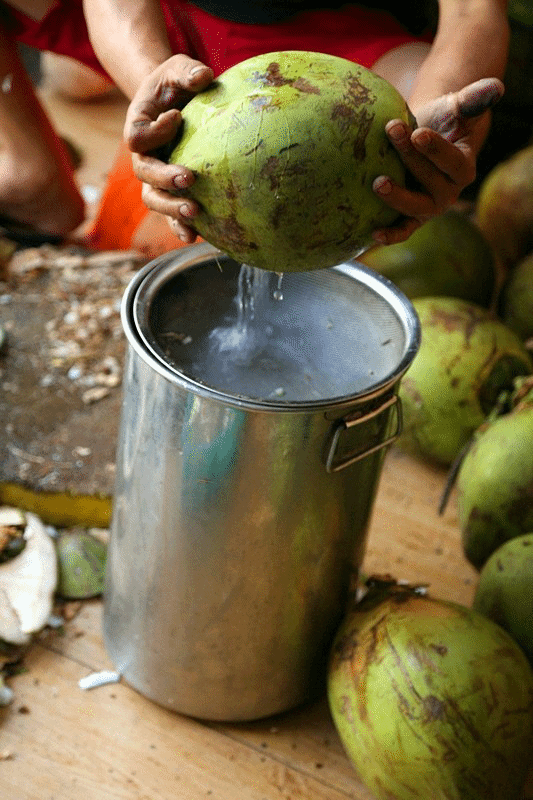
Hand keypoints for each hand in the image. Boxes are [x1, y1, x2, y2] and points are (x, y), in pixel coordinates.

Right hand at [123, 54, 213, 242]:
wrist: (171, 104)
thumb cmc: (174, 85)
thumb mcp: (178, 70)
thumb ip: (187, 71)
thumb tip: (204, 76)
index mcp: (137, 127)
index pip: (137, 137)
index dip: (154, 132)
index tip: (177, 117)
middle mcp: (141, 157)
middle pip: (144, 174)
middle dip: (165, 179)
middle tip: (189, 179)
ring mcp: (154, 178)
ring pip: (154, 199)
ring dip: (172, 209)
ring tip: (195, 212)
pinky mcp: (170, 192)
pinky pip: (170, 215)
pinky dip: (180, 227)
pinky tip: (196, 236)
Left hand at [371, 77, 504, 244]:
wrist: (421, 139)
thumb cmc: (441, 121)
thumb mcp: (457, 108)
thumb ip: (474, 99)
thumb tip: (497, 87)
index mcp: (464, 168)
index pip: (452, 161)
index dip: (436, 150)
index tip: (418, 133)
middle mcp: (449, 193)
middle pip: (430, 182)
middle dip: (409, 159)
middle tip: (391, 133)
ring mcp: (429, 208)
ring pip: (415, 207)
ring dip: (396, 197)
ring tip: (378, 182)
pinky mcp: (411, 218)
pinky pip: (402, 230)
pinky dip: (390, 235)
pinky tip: (373, 234)